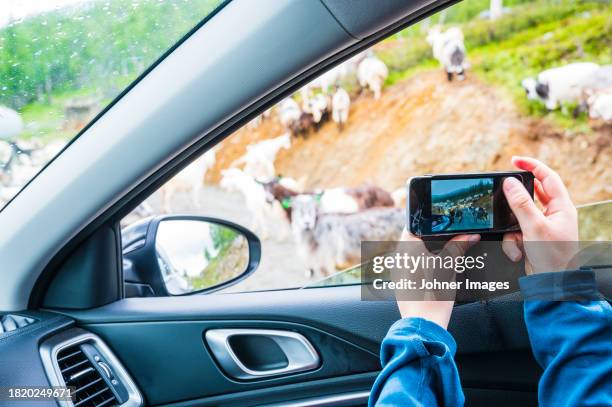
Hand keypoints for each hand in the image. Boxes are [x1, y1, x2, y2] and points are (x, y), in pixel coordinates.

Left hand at [396, 230, 479, 328]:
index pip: (415, 224)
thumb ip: (458, 247)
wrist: (423, 324)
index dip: (429, 222)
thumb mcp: (449, 267)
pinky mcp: (402, 281)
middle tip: (450, 242)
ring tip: (445, 259)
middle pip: (416, 239)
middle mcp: (399, 257)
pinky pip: (413, 266)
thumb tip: (470, 235)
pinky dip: (425, 265)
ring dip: (430, 253)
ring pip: (415, 253)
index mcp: (407, 248)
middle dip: (433, 239)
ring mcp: (399, 269)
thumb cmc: (432, 295)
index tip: (444, 224)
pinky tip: (437, 273)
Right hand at [502, 156, 578, 273]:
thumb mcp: (534, 228)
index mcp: (562, 208)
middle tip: (504, 198)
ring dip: (512, 228)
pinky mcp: (531, 238)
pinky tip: (518, 250)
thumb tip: (509, 183)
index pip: (548, 177)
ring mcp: (542, 227)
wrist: (552, 285)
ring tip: (517, 241)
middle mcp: (553, 215)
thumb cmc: (552, 258)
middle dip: (515, 202)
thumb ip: (520, 204)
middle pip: (530, 196)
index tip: (514, 160)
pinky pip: (515, 231)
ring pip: (518, 215)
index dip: (531, 166)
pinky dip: (512, 241)